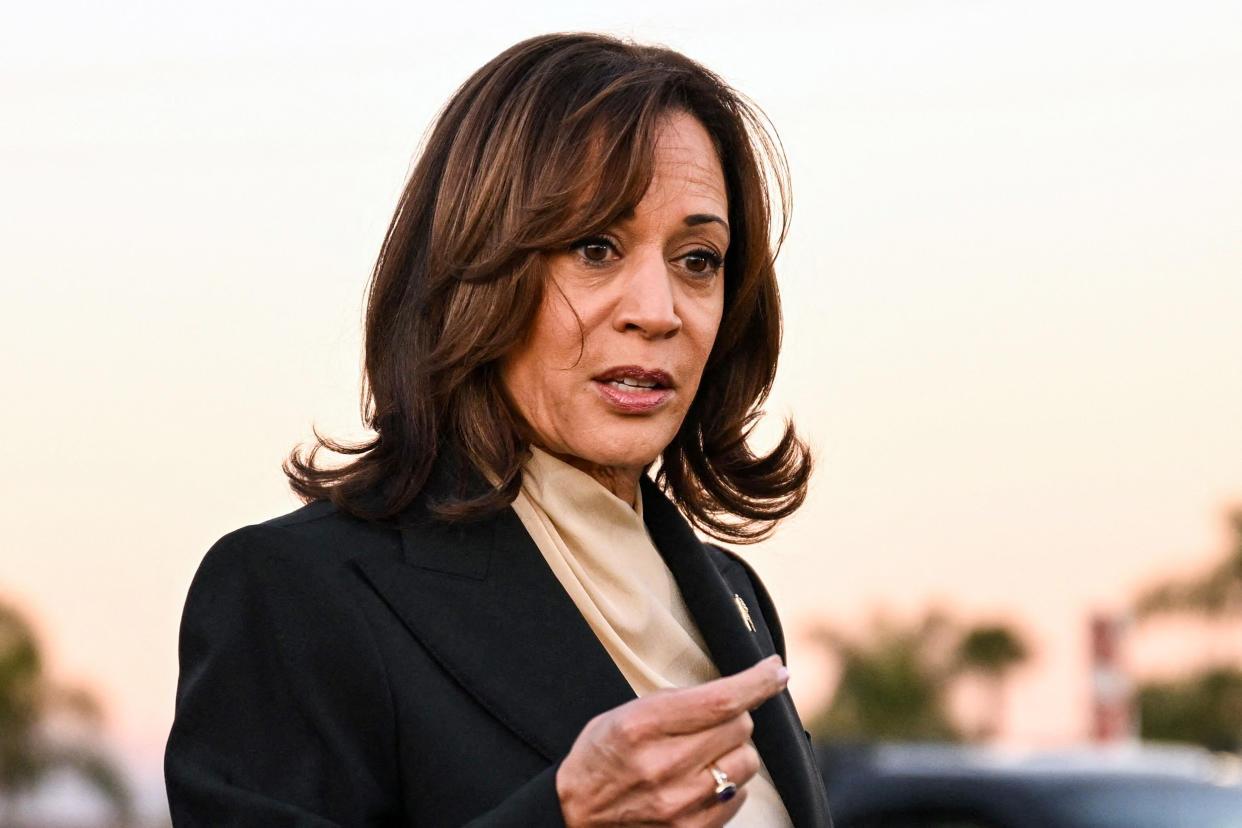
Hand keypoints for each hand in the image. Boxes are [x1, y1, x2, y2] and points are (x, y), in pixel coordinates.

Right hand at [556, 655, 788, 826]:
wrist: (576, 816)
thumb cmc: (602, 756)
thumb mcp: (626, 714)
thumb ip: (676, 702)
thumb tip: (734, 691)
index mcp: (642, 727)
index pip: (719, 701)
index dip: (756, 683)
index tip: (776, 671)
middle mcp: (663, 766)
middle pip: (739, 727)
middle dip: (733, 716)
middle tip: (709, 722)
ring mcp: (679, 804)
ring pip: (746, 762)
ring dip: (733, 752)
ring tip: (703, 754)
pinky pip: (738, 796)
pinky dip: (728, 783)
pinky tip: (701, 781)